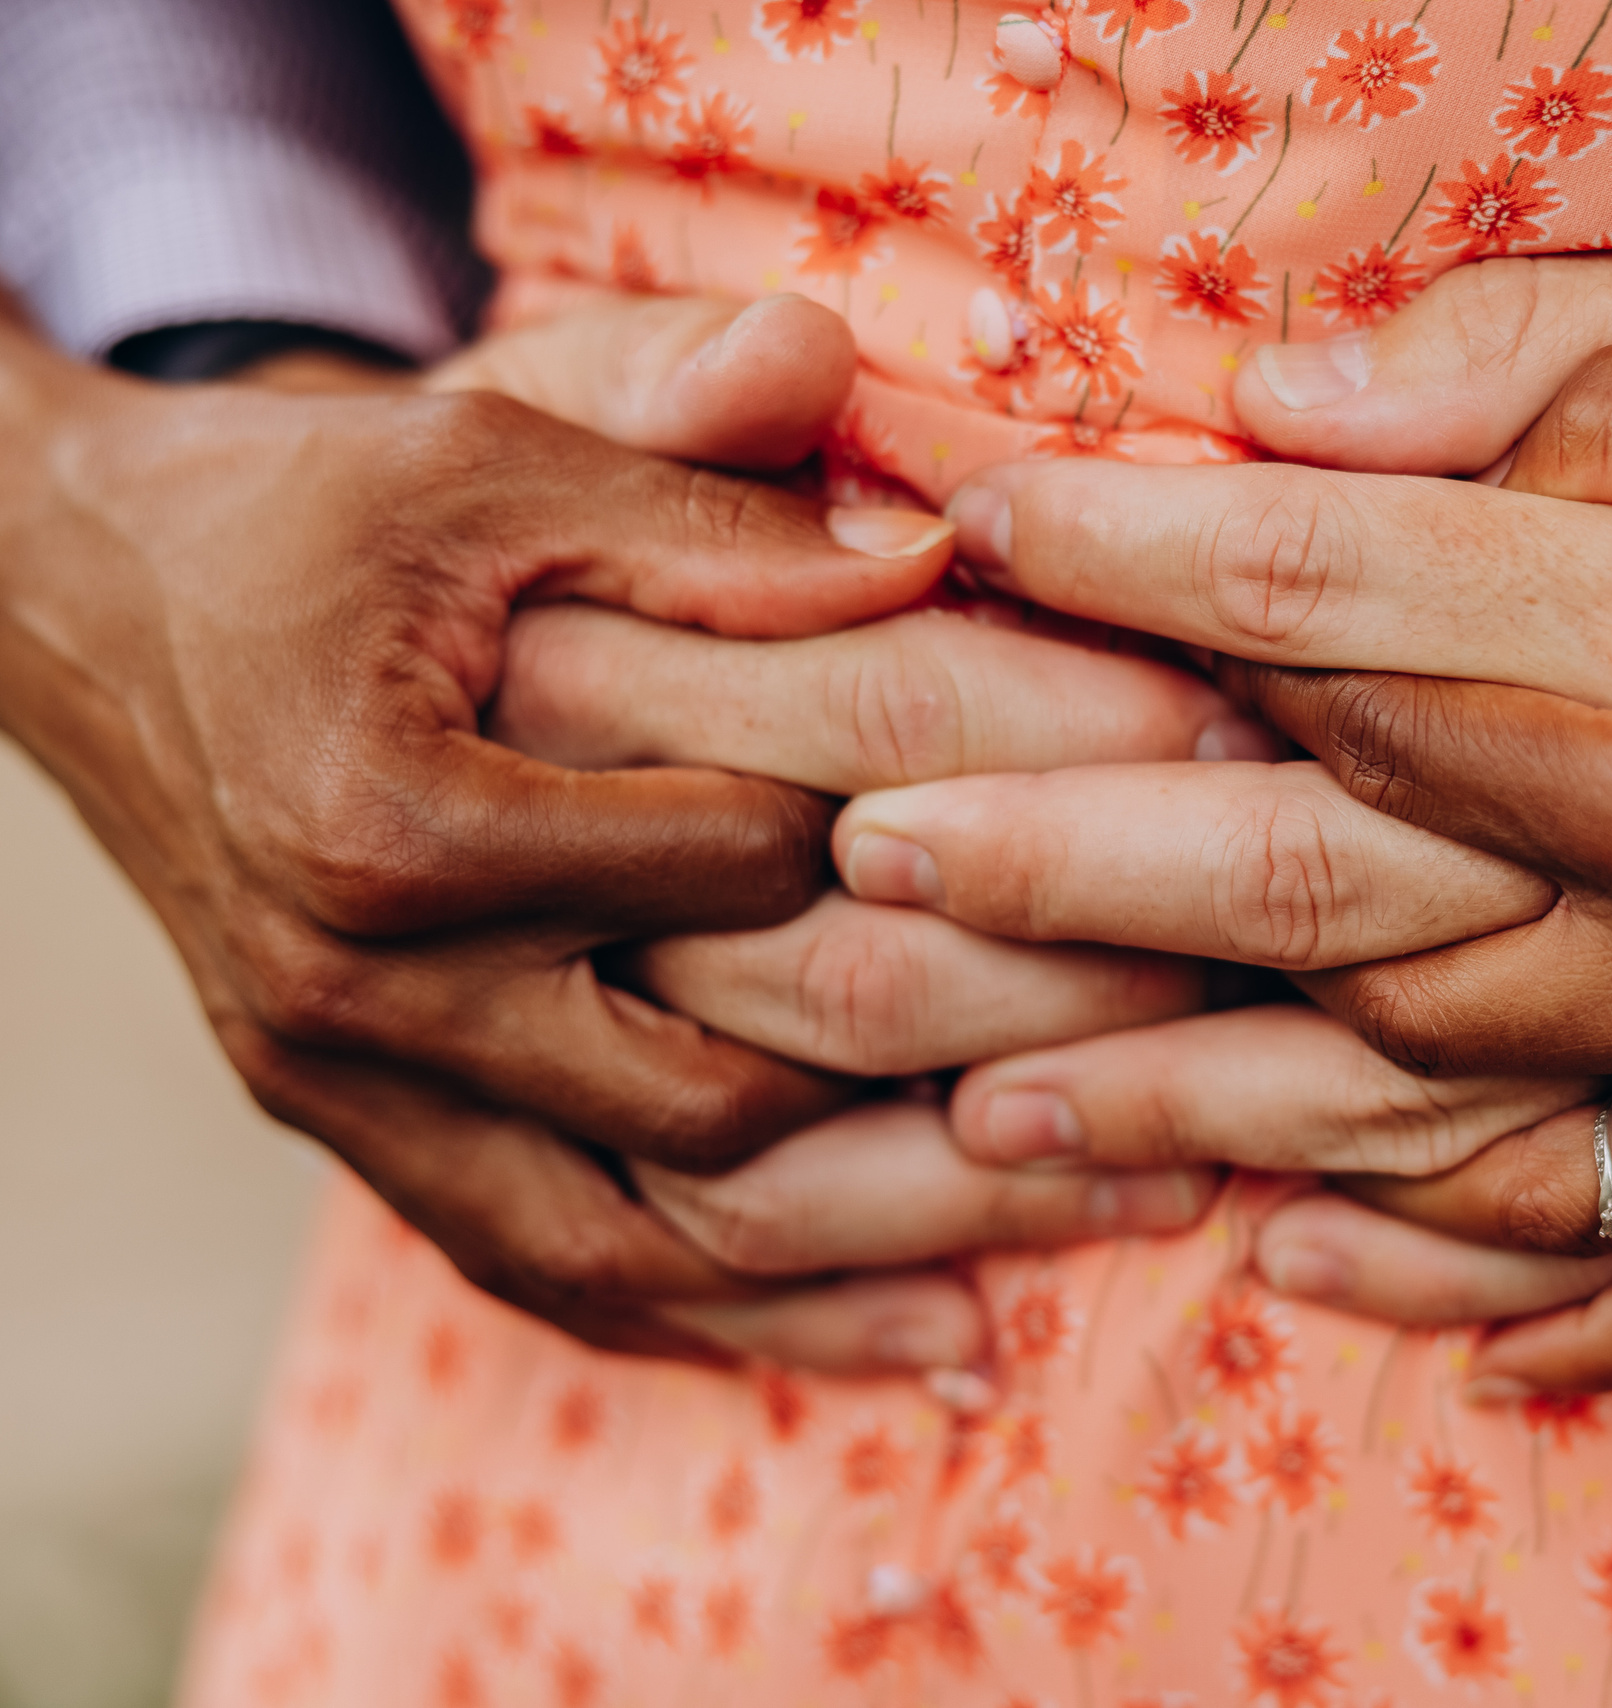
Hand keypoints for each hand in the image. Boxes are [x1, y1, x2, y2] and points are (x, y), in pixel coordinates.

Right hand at [0, 289, 1083, 1365]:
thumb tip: (942, 534)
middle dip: (959, 1110)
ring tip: (1075, 1271)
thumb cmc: (316, 514)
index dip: (938, 844)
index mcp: (397, 813)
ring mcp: (347, 1089)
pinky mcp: (349, 1133)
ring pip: (642, 1244)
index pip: (735, 867)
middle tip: (1170, 1105)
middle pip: (714, 1106)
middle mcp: (361, 990)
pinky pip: (546, 1273)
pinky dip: (723, 1317)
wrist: (88, 603)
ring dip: (867, 1271)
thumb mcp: (499, 445)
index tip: (1111, 832)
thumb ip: (701, 479)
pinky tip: (896, 1326)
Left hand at [865, 325, 1611, 1393]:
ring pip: (1454, 1143)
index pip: (1362, 674)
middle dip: (1085, 898)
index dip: (1152, 589)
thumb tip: (1306, 407)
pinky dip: (1510, 1303)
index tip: (985, 536)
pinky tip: (1369, 1319)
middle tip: (870, 888)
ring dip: (1219, 1133)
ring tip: (1015, 1125)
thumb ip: (1578, 390)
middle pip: (1345, 940)